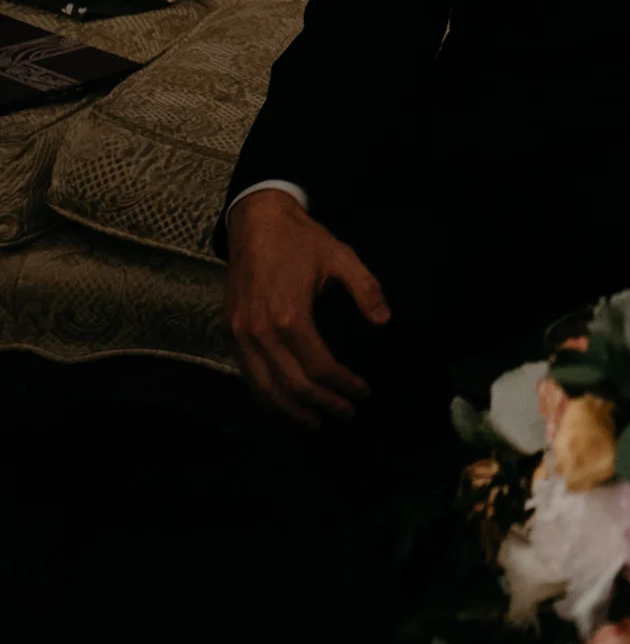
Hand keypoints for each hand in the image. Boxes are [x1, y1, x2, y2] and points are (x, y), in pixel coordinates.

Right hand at [223, 190, 388, 428]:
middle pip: (293, 386)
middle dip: (323, 406)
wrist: (257, 221)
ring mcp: (241, 334)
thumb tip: (384, 321)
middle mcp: (260, 332)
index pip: (320, 368)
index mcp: (290, 316)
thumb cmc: (301, 239)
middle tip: (347, 415)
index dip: (344, 385)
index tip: (363, 392)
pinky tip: (285, 404)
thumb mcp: (341, 256)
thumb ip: (366, 289)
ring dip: (292, 411)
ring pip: (264, 389)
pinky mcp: (231, 332)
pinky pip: (248, 375)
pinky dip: (267, 396)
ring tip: (316, 422)